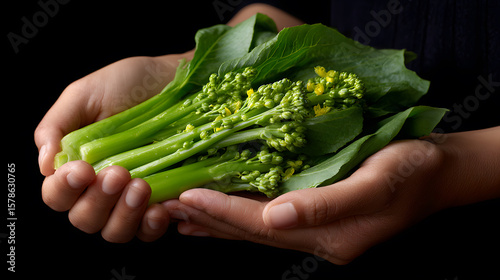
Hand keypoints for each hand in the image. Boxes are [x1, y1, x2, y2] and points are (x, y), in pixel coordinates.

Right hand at [34, 54, 187, 241]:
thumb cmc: (129, 84)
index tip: (81, 170)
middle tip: (117, 173)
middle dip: (97, 201)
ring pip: (114, 232)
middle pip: (84, 219)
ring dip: (123, 216)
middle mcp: (100, 190)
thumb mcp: (86, 95)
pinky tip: (160, 208)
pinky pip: (149, 231)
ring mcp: (131, 201)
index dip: (64, 189)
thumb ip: (57, 125)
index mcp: (76, 166)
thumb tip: (45, 163)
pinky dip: (151, 226)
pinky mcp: (161, 203)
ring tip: (141, 186)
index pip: (57, 195)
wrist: (176, 80)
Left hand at [163, 139, 445, 263]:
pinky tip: (217, 215)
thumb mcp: (376, 183)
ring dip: (216, 219)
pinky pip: (267, 220)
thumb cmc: (410, 171)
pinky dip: (237, 216)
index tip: (185, 194)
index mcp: (328, 236)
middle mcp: (315, 238)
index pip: (260, 226)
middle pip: (249, 231)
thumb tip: (274, 215)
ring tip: (180, 213)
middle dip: (208, 216)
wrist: (436, 173)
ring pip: (253, 228)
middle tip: (167, 203)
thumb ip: (327, 204)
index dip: (222, 209)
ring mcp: (314, 230)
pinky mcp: (315, 217)